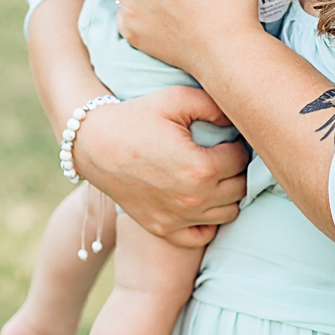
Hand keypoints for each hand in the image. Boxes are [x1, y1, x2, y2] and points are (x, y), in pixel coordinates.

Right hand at [68, 88, 248, 245]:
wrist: (93, 144)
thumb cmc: (135, 118)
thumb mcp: (175, 98)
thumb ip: (214, 105)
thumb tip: (237, 119)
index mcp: (200, 168)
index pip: (242, 159)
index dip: (236, 144)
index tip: (224, 137)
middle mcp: (193, 199)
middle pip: (240, 188)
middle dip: (235, 168)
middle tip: (220, 153)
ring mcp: (177, 218)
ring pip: (228, 213)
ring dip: (226, 194)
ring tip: (212, 174)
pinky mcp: (162, 228)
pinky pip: (202, 236)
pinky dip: (208, 221)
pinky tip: (199, 200)